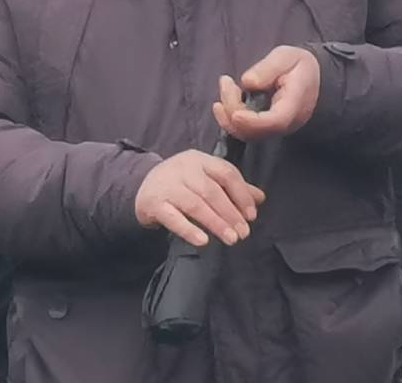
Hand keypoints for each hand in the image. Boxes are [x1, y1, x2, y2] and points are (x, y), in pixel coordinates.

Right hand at [134, 149, 264, 246]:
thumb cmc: (182, 184)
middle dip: (231, 213)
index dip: (241, 195)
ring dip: (216, 223)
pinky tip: (203, 241)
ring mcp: (166, 185)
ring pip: (195, 205)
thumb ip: (233, 187)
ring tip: (231, 239)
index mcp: (199, 160)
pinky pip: (172, 218)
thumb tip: (260, 198)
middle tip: (244, 233)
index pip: (226, 173)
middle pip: (211, 191)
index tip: (251, 215)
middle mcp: (182, 169)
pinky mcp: (153, 203)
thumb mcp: (206, 179)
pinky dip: (189, 230)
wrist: (141, 187)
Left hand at [215, 46, 320, 141]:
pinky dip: (230, 119)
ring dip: (227, 115)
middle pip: (257, 131)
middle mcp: (288, 122)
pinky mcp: (268, 128)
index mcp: (296, 103)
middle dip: (233, 109)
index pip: (276, 121)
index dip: (252, 122)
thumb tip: (248, 82)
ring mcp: (278, 128)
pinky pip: (247, 131)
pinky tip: (225, 101)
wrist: (313, 76)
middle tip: (226, 82)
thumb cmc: (298, 65)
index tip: (234, 112)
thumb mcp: (286, 56)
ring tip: (226, 87)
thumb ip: (268, 68)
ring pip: (248, 134)